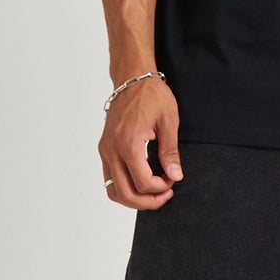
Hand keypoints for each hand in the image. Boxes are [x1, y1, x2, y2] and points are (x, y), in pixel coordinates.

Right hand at [98, 79, 183, 208]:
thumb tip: (175, 176)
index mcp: (128, 143)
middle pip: (125, 193)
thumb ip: (170, 152)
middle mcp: (111, 149)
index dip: (161, 188)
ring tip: (153, 193)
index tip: (173, 179)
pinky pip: (109, 178)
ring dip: (133, 198)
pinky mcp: (104, 149)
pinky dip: (124, 187)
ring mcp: (105, 150)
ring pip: (113, 190)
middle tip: (166, 195)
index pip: (143, 182)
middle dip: (148, 202)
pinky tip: (141, 182)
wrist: (131, 78)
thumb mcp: (168, 121)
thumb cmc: (151, 95)